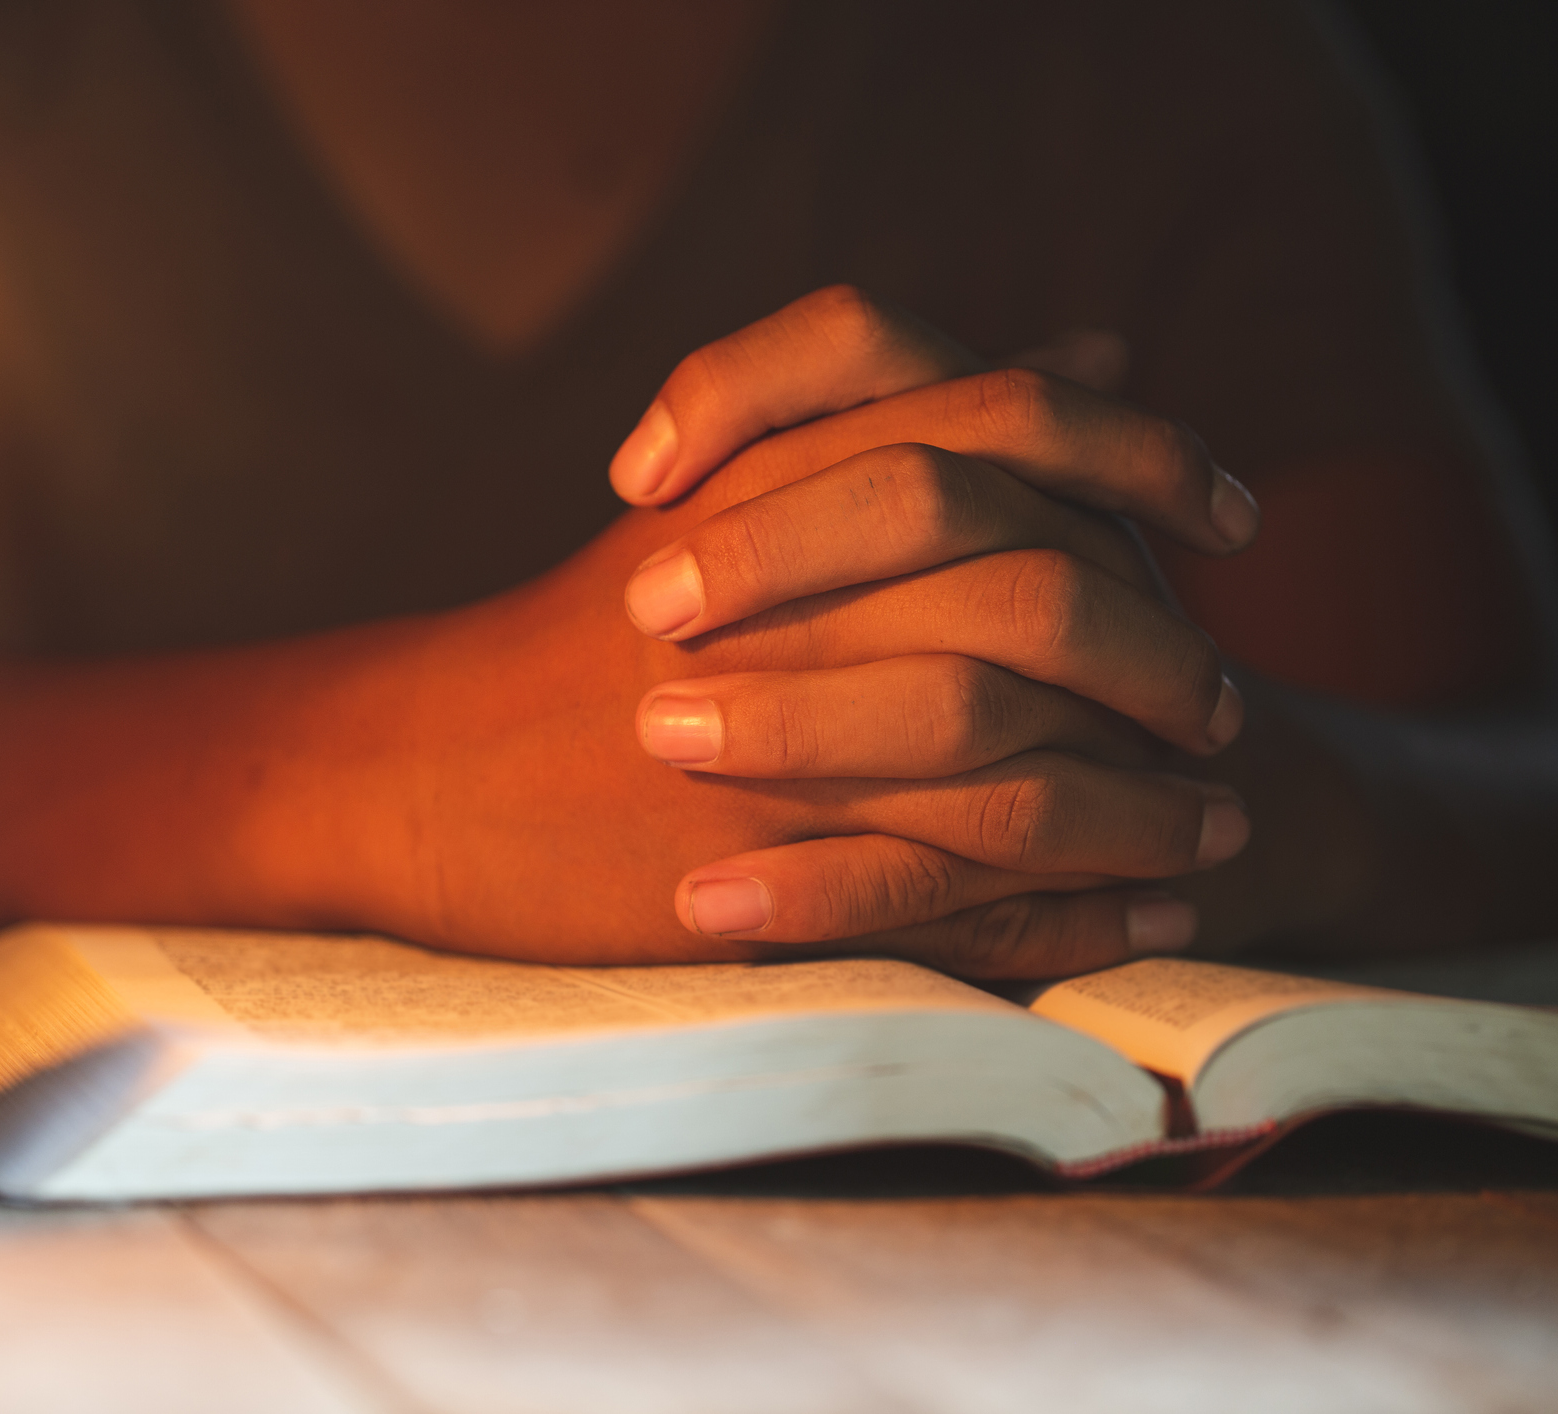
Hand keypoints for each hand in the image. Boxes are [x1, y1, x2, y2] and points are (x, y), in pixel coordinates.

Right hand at [0, 292, 1267, 979]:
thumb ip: (901, 422)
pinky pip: (970, 898)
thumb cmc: (563, 639)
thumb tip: (1091, 350)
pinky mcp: (765, 870)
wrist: (412, 767)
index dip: (1146, 464)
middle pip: (1049, 594)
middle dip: (1165, 654)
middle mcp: (794, 599)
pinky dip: (1079, 910)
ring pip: (1029, 764)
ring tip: (1215, 824)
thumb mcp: (718, 497)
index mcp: (780, 487)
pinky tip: (1143, 915)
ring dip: (1146, 802)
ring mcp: (782, 741)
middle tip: (1221, 698)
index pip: (1016, 430)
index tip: (1222, 515)